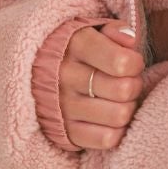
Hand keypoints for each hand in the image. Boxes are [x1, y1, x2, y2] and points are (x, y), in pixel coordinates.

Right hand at [60, 19, 145, 150]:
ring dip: (127, 108)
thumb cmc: (75, 49)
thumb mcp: (91, 30)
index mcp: (75, 45)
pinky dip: (115, 130)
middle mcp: (65, 76)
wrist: (32, 72)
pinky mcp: (65, 132)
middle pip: (124, 90)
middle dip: (134, 85)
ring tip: (118, 99)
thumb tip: (131, 40)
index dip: (135, 64)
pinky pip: (107, 139)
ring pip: (119, 115)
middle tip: (126, 81)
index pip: (120, 62)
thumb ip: (115, 31)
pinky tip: (108, 118)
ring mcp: (63, 106)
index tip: (130, 62)